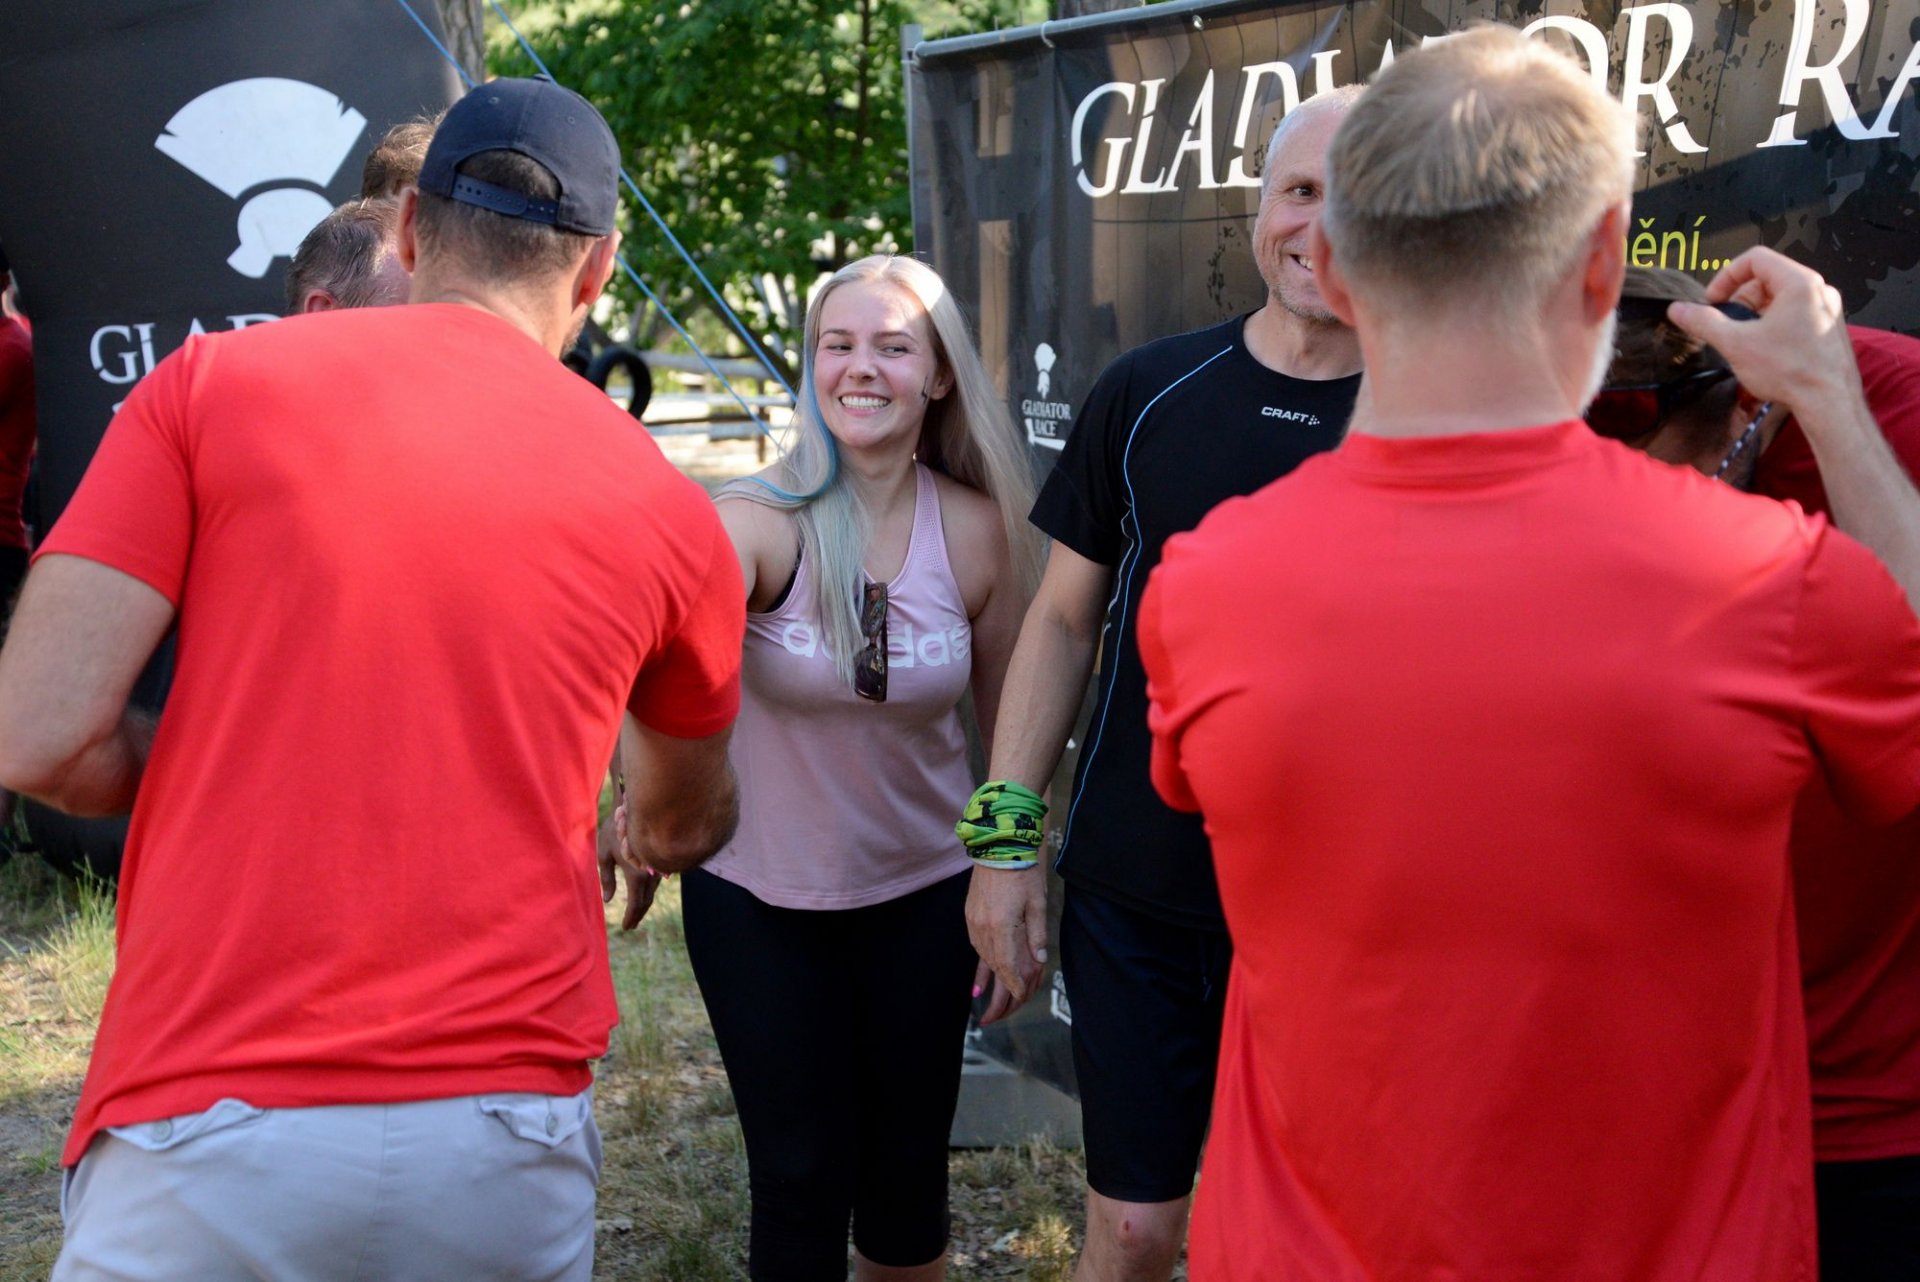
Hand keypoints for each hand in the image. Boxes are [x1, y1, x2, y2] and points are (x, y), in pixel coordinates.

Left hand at [599, 803, 660, 930]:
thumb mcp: (604, 854)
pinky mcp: (662, 860)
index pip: (635, 904)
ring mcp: (659, 866)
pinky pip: (656, 881)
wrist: (636, 806)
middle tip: (630, 926)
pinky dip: (648, 891)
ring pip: (653, 891)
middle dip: (637, 915)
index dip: (630, 918)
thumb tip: (607, 900)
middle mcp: (651, 874)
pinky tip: (642, 893)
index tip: (625, 928)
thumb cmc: (615, 828)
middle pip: (647, 902)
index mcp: (636, 875)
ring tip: (635, 913)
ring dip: (644, 904)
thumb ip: (605, 879)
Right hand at [964, 864, 1049, 1024]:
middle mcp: (984, 928)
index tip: (1019, 998)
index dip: (1015, 986)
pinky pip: (976, 946)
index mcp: (1003, 927)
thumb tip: (1038, 960)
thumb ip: (1036, 935)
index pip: (1009, 966)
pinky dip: (980, 963)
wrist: (999, 846)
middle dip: (999, 992)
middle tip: (996, 1017)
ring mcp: (974, 922)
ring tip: (988, 1004)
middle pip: (994, 967)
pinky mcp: (970, 916)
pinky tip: (978, 980)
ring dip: (990, 979)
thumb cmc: (1022, 873)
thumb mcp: (1037, 904)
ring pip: (984, 958)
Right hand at [1668, 247, 1861, 418]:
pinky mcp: (1829, 327)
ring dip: (1756, 313)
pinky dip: (1775, 323)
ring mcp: (1827, 308)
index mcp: (1799, 283)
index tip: (1713, 301)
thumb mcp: (1735, 344)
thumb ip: (1703, 322)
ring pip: (1781, 297)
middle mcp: (1818, 290)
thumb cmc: (1790, 371)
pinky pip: (1796, 313)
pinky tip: (1766, 350)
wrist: (1829, 403)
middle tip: (1727, 325)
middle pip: (1768, 278)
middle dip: (1741, 299)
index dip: (1726, 276)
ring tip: (1746, 341)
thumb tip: (1678, 310)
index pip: (1755, 259)